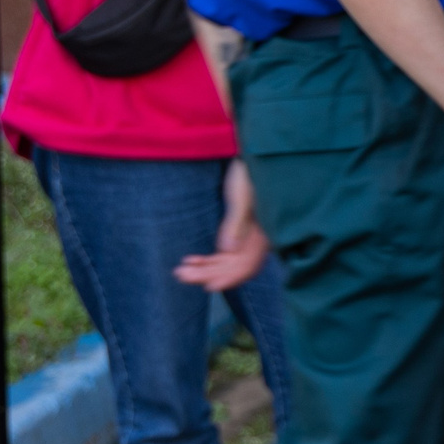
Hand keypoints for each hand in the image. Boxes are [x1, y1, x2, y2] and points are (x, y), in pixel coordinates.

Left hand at [174, 158, 268, 291]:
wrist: (254, 157)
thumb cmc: (249, 173)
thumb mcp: (242, 196)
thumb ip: (236, 223)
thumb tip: (227, 250)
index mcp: (263, 234)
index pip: (246, 266)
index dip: (228, 278)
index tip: (206, 286)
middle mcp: (258, 240)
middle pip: (234, 268)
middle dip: (208, 274)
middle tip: (180, 275)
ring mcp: (249, 236)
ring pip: (227, 262)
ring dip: (205, 269)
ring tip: (180, 271)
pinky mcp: (240, 230)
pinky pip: (225, 253)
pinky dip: (209, 259)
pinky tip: (191, 260)